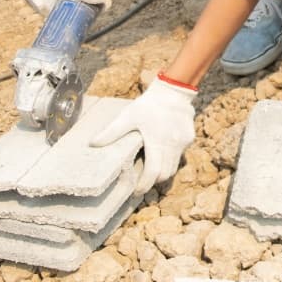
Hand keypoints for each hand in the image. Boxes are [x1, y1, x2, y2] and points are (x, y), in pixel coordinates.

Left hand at [91, 75, 196, 193]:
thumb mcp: (128, 116)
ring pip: (174, 167)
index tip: (136, 191)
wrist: (174, 90)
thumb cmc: (149, 104)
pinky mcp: (189, 138)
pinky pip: (179, 155)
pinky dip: (170, 158)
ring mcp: (183, 142)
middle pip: (165, 174)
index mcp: (157, 141)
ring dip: (163, 172)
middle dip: (153, 181)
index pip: (153, 172)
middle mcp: (173, 144)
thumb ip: (112, 132)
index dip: (144, 185)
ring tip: (151, 170)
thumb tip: (92, 144)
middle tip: (141, 182)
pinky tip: (162, 152)